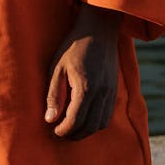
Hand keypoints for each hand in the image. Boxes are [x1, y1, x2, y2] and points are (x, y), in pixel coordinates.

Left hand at [44, 3, 121, 139]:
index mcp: (86, 87)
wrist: (99, 30)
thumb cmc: (74, 47)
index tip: (53, 130)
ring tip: (71, 128)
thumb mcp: (57, 68)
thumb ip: (53, 95)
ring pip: (100, 124)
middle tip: (60, 133)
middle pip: (89, 126)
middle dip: (74, 134)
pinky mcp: (114, 91)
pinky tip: (83, 119)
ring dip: (85, 131)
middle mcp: (102, 92)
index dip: (63, 130)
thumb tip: (49, 119)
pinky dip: (95, 123)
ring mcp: (111, 92)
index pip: (75, 120)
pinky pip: (107, 116)